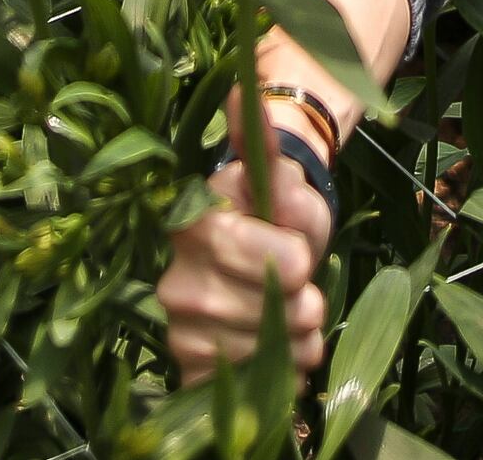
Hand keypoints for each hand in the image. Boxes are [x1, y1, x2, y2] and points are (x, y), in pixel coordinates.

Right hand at [157, 149, 334, 381]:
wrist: (266, 247)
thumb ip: (270, 153)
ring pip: (260, 355)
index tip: (300, 255)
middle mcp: (175, 275)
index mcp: (197, 222)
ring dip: (296, 347)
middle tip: (306, 296)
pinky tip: (277, 358)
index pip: (274, 262)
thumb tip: (244, 91)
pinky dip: (270, 380)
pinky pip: (237, 391)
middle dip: (304, 310)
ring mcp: (177, 325)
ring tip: (297, 324)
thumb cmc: (280, 209)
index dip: (297, 263)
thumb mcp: (288, 182)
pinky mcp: (187, 365)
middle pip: (268, 314)